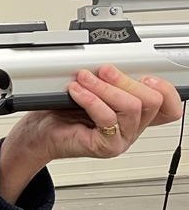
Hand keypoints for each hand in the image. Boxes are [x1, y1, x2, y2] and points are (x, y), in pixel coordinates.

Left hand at [0, 65, 182, 202]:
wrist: (40, 133)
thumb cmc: (62, 112)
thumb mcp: (91, 90)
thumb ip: (108, 81)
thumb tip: (113, 62)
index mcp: (135, 115)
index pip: (169, 106)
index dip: (164, 88)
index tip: (145, 73)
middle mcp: (132, 128)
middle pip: (153, 101)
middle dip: (126, 79)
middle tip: (104, 70)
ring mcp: (121, 139)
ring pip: (131, 108)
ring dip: (105, 87)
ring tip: (84, 78)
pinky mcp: (106, 147)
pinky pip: (107, 118)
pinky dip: (90, 99)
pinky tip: (76, 91)